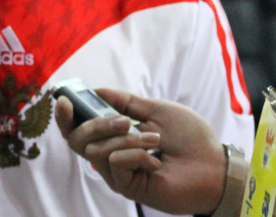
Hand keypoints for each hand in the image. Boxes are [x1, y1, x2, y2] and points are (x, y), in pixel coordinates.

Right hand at [55, 88, 226, 214]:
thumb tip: (97, 89)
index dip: (65, 116)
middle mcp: (112, 155)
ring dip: (127, 139)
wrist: (212, 163)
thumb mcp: (155, 110)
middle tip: (125, 121)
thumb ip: (125, 102)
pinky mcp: (127, 186)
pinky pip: (115, 162)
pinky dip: (135, 154)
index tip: (63, 99)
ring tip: (155, 140)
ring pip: (97, 150)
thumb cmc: (189, 138)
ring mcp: (118, 173)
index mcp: (116, 136)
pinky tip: (155, 158)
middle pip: (78, 140)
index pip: (79, 128)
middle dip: (97, 124)